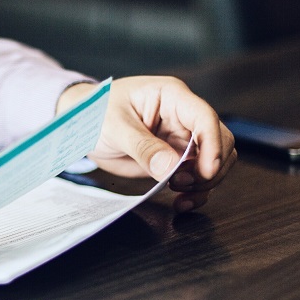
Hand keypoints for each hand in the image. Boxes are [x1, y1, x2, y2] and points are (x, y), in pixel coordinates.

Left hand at [57, 76, 235, 211]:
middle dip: (209, 167)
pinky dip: (196, 192)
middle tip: (180, 183)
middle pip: (219, 141)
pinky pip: (197, 177)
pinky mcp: (174, 160)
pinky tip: (181, 202)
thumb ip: (142, 146)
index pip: (204, 117)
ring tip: (178, 193)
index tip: (206, 170)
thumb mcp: (114, 126)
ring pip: (213, 161)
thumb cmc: (94, 113)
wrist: (80, 127)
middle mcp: (182, 117)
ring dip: (204, 183)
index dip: (212, 144)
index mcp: (171, 96)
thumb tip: (171, 168)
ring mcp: (180, 139)